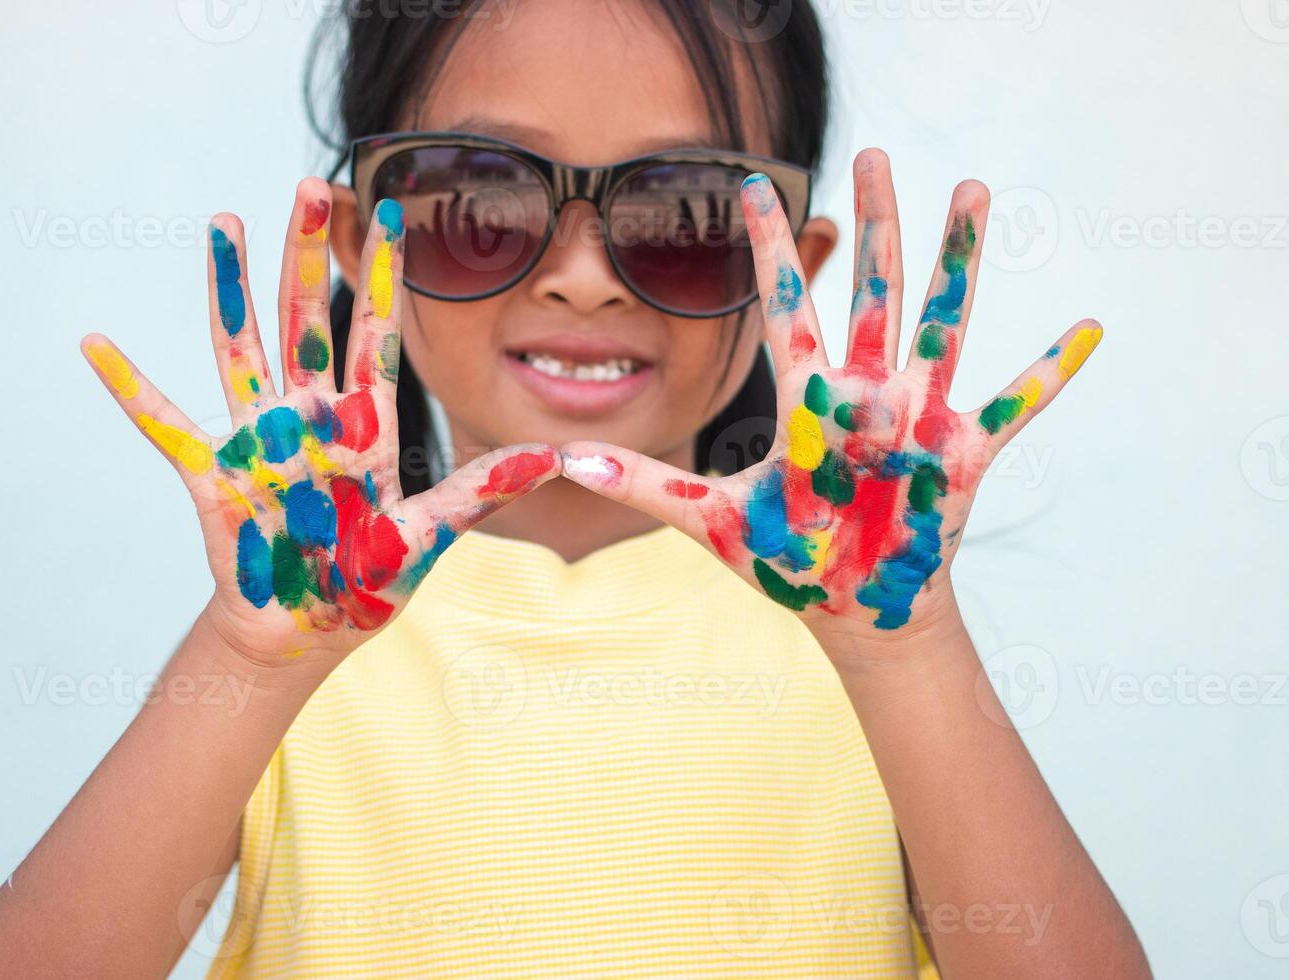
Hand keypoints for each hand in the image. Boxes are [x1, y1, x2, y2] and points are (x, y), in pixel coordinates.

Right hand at [81, 179, 558, 667]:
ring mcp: (258, 441)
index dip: (382, 274)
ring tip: (223, 221)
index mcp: (363, 426)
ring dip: (230, 287)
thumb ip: (480, 492)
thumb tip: (553, 459)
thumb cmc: (368, 582)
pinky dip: (129, 388)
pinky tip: (95, 344)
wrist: (307, 634)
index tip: (390, 211)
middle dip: (311, 254)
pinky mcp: (213, 476)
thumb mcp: (431, 535)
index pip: (376, 334)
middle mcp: (308, 418)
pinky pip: (165, 425)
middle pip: (309, 319)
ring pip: (242, 347)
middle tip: (311, 185)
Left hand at [562, 150, 1100, 642]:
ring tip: (971, 190)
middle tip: (872, 151)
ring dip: (957, 260)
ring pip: (941, 321)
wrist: (852, 608)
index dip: (766, 246)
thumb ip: (638, 481)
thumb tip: (561, 458)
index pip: (784, 304)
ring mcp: (917, 417)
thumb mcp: (706, 517)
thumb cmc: (786, 560)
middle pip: (869, 290)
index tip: (748, 184)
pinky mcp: (962, 454)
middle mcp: (864, 392)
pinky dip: (1051, 373)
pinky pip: (1014, 405)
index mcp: (806, 397)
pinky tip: (1087, 329)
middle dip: (872, 223)